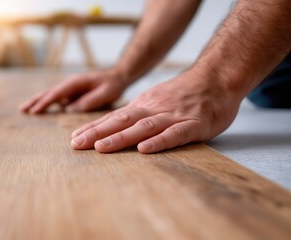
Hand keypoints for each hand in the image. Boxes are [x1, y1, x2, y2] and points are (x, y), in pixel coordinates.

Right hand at [19, 69, 129, 113]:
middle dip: (35, 100)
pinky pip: (56, 99)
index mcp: (76, 83)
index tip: (34, 111)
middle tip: (22, 110)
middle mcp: (70, 84)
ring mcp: (70, 89)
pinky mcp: (72, 94)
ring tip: (24, 110)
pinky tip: (39, 110)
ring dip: (37, 101)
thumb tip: (70, 109)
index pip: (57, 93)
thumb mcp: (106, 93)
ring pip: (50, 95)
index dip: (45, 102)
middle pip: (48, 92)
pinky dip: (46, 104)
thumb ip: (90, 101)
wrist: (118, 77)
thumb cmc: (113, 85)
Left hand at [70, 70, 242, 152]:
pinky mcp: (193, 125)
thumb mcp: (156, 98)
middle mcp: (153, 109)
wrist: (216, 77)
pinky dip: (158, 142)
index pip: (114, 117)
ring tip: (101, 147)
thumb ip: (138, 112)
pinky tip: (144, 150)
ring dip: (121, 137)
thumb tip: (114, 125)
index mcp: (144, 105)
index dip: (94, 128)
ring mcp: (173, 116)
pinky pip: (174, 134)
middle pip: (121, 121)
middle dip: (97, 133)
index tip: (74, 138)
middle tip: (77, 144)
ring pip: (143, 127)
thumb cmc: (185, 93)